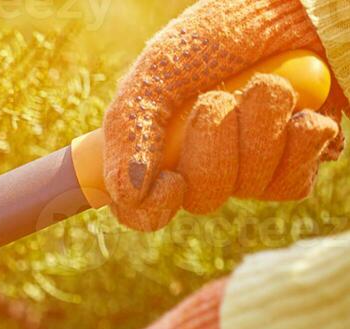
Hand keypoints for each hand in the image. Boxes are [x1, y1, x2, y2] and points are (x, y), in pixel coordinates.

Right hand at [107, 0, 346, 230]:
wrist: (292, 7)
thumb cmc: (217, 33)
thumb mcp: (158, 71)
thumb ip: (131, 130)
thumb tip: (127, 193)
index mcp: (159, 150)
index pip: (143, 211)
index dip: (154, 209)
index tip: (170, 181)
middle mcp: (204, 166)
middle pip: (203, 198)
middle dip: (214, 144)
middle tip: (218, 99)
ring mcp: (251, 168)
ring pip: (249, 187)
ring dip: (259, 128)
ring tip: (265, 87)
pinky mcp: (297, 163)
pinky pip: (291, 183)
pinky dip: (298, 141)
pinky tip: (298, 112)